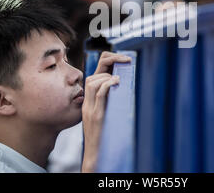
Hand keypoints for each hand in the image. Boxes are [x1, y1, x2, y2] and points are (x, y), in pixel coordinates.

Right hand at [81, 52, 130, 171]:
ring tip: (119, 78)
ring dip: (108, 75)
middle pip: (92, 75)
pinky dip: (107, 84)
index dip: (106, 63)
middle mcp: (87, 103)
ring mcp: (90, 109)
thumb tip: (123, 89)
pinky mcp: (95, 115)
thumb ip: (110, 102)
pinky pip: (98, 93)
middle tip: (126, 59)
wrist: (95, 154)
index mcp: (89, 102)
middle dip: (110, 61)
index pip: (93, 76)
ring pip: (93, 81)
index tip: (122, 60)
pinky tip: (117, 81)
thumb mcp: (106, 115)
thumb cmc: (103, 136)